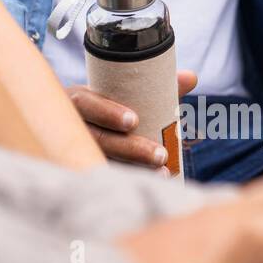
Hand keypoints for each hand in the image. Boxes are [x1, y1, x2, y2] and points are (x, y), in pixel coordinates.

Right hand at [69, 70, 197, 169]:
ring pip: (98, 160)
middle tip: (161, 155)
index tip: (133, 120)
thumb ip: (154, 86)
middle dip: (129, 148)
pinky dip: (125, 181)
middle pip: (95, 138)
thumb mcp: (121, 94)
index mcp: (79, 100)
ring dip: (132, 167)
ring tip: (163, 171)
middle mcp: (71, 125)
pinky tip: (147, 184)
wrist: (72, 129)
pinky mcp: (80, 168)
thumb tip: (190, 78)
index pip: (85, 102)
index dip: (106, 112)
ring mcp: (74, 150)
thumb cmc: (104, 107)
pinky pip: (101, 174)